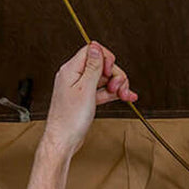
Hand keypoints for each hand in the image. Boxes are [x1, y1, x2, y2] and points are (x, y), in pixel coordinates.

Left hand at [41, 42, 136, 156]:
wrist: (64, 141)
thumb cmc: (70, 119)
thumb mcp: (86, 89)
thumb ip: (92, 66)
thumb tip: (95, 47)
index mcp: (70, 70)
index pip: (91, 50)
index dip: (105, 59)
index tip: (110, 71)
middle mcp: (74, 76)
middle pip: (101, 64)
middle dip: (115, 74)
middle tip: (118, 87)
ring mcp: (79, 88)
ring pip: (104, 78)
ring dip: (117, 85)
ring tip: (123, 95)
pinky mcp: (84, 98)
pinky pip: (102, 90)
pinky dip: (114, 93)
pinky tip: (125, 96)